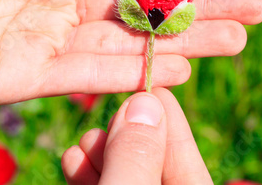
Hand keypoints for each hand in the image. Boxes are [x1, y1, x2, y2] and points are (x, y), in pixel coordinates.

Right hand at [62, 88, 212, 183]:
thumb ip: (136, 157)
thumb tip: (145, 103)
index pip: (189, 163)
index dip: (169, 122)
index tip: (150, 88)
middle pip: (151, 164)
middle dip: (128, 135)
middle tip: (111, 116)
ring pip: (123, 174)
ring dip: (101, 153)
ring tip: (85, 143)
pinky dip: (88, 173)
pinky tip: (73, 159)